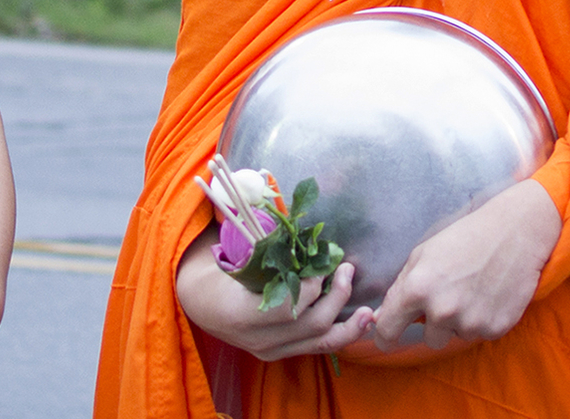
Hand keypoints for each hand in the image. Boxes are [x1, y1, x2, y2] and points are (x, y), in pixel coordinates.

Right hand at [175, 228, 377, 361]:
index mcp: (238, 311)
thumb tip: (296, 215)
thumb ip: (265, 240)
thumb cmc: (219, 269)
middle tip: (346, 269)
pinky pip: (316, 347)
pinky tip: (359, 323)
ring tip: (370, 309)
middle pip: (311, 324)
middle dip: (337, 296)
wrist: (199, 303)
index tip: (324, 263)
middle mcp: (255, 338)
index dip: (313, 287)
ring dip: (349, 324)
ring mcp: (269, 350)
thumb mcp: (233, 252)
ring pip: (320, 343)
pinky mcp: (280, 353)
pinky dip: (341, 334)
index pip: (288, 308)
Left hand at [371, 180, 560, 352]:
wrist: (516, 232)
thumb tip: (381, 319)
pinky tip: (490, 294)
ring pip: (456, 336)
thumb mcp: (423, 254)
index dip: (386, 336)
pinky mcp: (495, 329)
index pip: (387, 332)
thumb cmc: (465, 237)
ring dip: (461, 321)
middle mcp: (442, 311)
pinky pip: (480, 334)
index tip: (389, 337)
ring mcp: (470, 322)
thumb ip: (400, 289)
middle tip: (452, 294)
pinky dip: (484, 319)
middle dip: (436, 323)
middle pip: (429, 338)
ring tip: (474, 290)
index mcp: (417, 288)